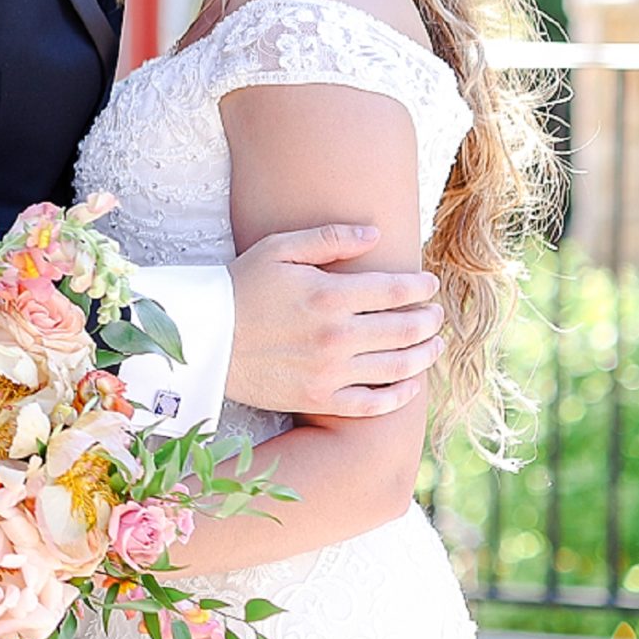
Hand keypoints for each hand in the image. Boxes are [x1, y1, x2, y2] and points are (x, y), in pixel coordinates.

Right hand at [221, 224, 443, 416]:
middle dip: (429, 320)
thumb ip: (329, 237)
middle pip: (406, 329)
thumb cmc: (238, 286)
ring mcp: (329, 372)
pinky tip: (410, 384)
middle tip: (436, 315)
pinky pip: (372, 404)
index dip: (421, 287)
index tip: (429, 285)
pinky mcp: (318, 399)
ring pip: (398, 367)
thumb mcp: (277, 249)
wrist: (202, 337)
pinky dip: (399, 396)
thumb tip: (375, 233)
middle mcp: (336, 335)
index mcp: (329, 295)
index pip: (397, 290)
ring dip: (425, 355)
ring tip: (434, 345)